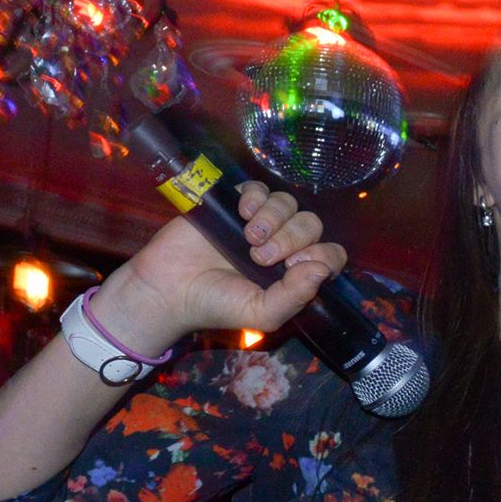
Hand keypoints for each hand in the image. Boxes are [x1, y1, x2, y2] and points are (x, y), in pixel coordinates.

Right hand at [93, 182, 347, 357]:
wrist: (170, 288)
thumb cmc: (217, 304)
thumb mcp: (261, 313)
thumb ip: (295, 296)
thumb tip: (323, 269)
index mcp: (294, 272)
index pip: (330, 254)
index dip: (321, 254)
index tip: (293, 266)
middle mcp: (283, 245)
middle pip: (311, 224)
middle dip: (292, 238)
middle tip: (261, 256)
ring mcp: (260, 222)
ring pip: (289, 203)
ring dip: (274, 218)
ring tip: (249, 237)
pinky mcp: (234, 204)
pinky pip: (260, 188)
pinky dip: (256, 196)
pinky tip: (242, 213)